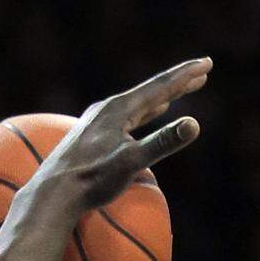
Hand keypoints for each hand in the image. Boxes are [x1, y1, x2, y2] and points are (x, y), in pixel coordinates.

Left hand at [37, 58, 211, 210]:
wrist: (52, 195)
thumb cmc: (91, 180)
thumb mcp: (131, 161)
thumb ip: (162, 142)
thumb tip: (194, 125)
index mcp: (118, 108)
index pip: (159, 87)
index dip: (185, 76)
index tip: (207, 64)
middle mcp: (106, 110)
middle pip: (149, 93)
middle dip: (176, 83)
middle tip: (201, 72)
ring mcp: (96, 123)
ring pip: (135, 106)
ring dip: (157, 100)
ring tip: (173, 95)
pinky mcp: (89, 138)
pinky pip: (122, 120)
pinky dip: (137, 116)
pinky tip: (137, 121)